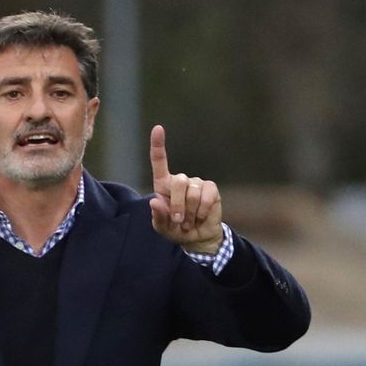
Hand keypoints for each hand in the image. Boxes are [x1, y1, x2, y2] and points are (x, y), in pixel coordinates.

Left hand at [148, 125, 223, 254]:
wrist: (198, 237)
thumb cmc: (176, 229)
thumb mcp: (163, 228)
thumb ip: (158, 217)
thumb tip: (154, 202)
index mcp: (164, 186)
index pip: (159, 162)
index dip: (158, 145)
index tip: (158, 129)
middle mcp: (180, 181)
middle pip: (178, 182)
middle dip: (178, 205)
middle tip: (179, 221)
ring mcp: (197, 182)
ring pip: (192, 193)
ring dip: (190, 213)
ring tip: (189, 222)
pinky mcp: (210, 188)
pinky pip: (206, 198)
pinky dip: (202, 212)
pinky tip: (201, 216)